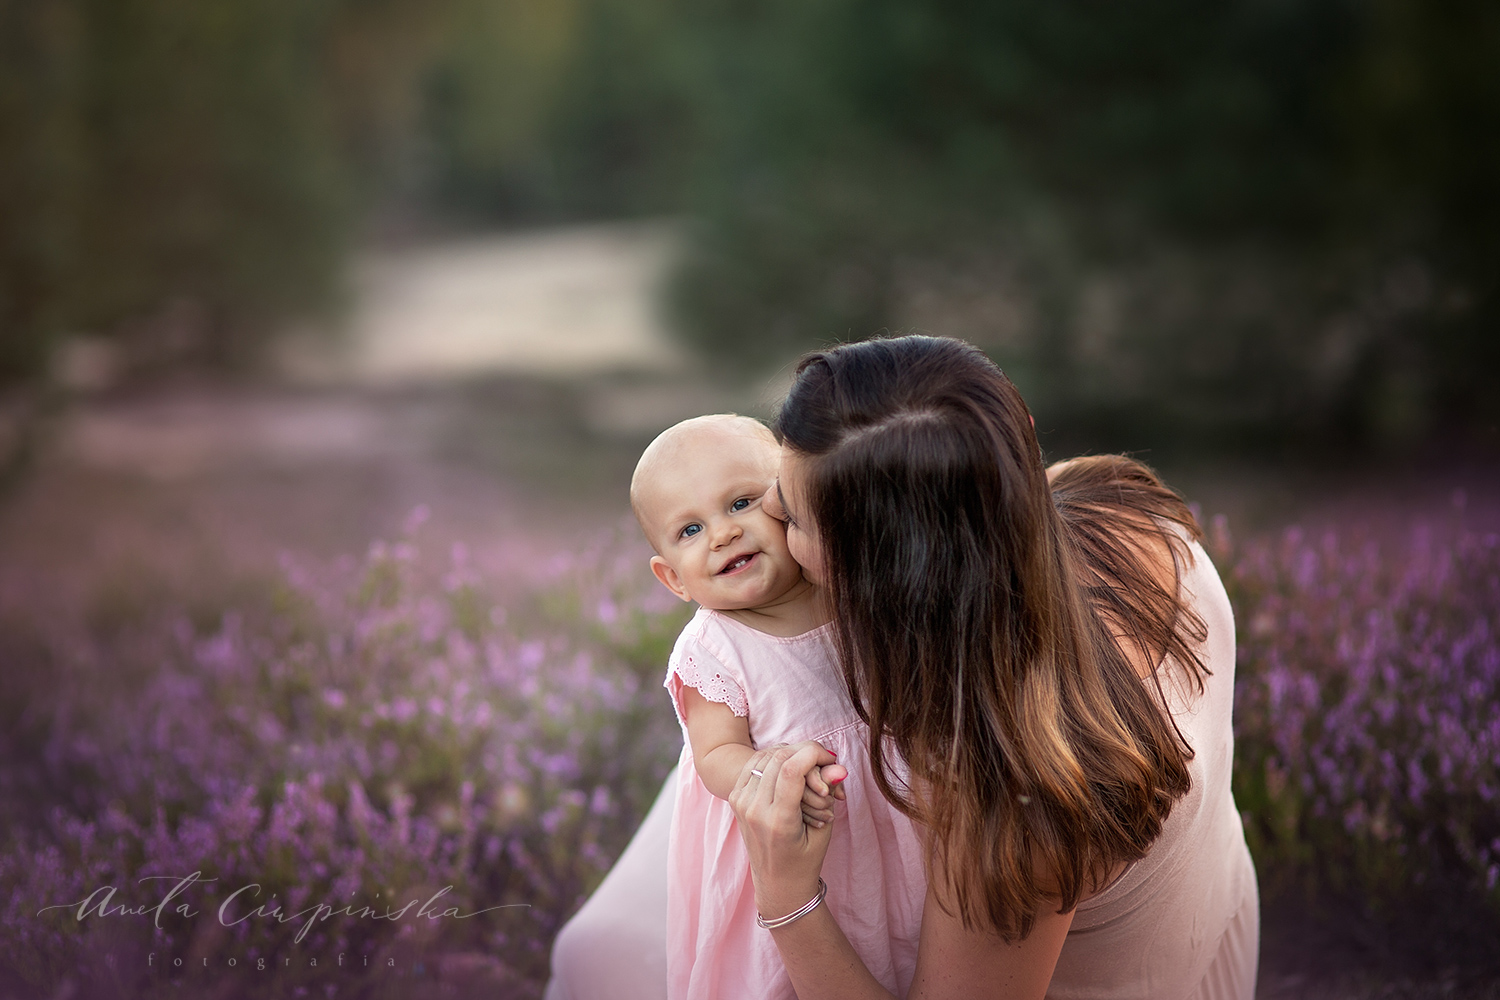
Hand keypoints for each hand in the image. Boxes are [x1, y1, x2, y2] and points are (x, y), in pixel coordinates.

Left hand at [731, 742, 840, 919]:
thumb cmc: (804, 861)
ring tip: (809, 770)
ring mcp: (741, 802)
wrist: (776, 883)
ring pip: (766, 756)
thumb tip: (838, 766)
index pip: (791, 769)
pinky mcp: (736, 797)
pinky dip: (776, 759)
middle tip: (825, 763)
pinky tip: (792, 769)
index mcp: (777, 821)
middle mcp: (754, 809)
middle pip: (778, 757)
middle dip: (806, 752)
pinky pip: (756, 764)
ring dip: (791, 754)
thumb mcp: (822, 831)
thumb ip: (828, 795)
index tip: (830, 758)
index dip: (813, 754)